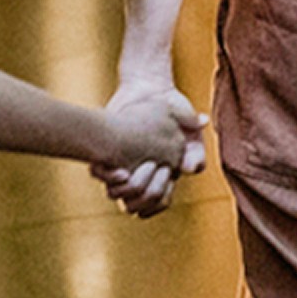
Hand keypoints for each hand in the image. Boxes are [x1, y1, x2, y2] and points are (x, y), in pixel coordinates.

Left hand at [95, 83, 202, 217]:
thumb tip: (190, 168)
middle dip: (145, 195)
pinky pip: (102, 177)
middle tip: (150, 168)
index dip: (161, 196)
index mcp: (163, 174)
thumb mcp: (188, 127)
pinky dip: (108, 177)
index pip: (161, 202)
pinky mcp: (106, 157)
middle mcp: (142, 177)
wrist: (148, 90)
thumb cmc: (172, 108)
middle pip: (139, 207)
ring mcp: (124, 168)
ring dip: (126, 190)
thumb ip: (194, 145)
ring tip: (131, 171)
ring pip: (119, 197)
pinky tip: (117, 168)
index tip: (166, 172)